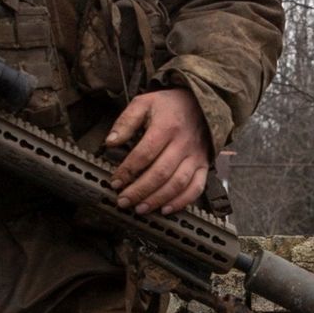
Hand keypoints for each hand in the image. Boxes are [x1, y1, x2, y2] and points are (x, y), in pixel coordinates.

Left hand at [107, 87, 211, 214]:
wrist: (201, 104)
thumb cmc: (169, 106)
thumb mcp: (144, 103)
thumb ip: (126, 122)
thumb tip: (110, 142)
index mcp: (167, 126)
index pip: (144, 153)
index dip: (128, 171)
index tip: (115, 182)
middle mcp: (183, 143)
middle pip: (160, 173)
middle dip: (139, 190)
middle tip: (123, 201)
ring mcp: (195, 156)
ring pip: (177, 184)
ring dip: (157, 199)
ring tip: (140, 208)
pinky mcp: (203, 165)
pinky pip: (196, 188)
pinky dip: (181, 202)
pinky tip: (165, 209)